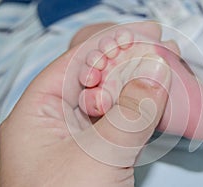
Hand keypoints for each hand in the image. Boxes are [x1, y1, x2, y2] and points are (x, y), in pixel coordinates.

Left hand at [0, 41, 170, 186]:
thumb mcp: (98, 157)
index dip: (110, 44)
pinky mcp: (100, 153)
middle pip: (94, 78)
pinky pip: (122, 121)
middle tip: (159, 47)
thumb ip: (130, 113)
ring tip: (165, 67)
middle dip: (128, 61)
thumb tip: (156, 72)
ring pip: (112, 99)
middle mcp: (56, 121)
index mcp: (37, 114)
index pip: (74, 63)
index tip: (143, 34)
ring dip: (139, 84)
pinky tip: (159, 97)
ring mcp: (80, 138)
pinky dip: (142, 109)